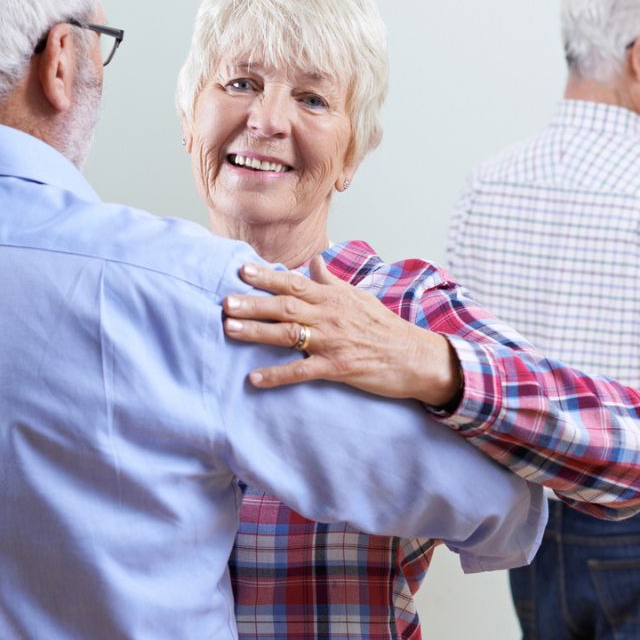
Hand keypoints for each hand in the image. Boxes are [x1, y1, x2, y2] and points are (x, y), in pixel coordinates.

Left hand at [221, 257, 462, 406]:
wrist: (413, 356)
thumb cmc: (384, 327)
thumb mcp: (358, 297)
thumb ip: (330, 281)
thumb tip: (313, 260)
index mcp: (332, 298)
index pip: (294, 283)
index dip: (267, 277)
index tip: (242, 270)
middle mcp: (329, 316)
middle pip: (284, 307)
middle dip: (253, 303)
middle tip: (225, 301)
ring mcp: (332, 343)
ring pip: (288, 335)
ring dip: (257, 332)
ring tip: (229, 329)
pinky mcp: (337, 368)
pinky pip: (301, 371)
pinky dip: (277, 375)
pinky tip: (254, 378)